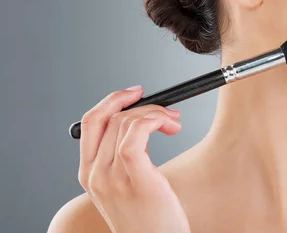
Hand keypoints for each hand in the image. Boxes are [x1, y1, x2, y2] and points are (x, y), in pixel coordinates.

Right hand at [77, 85, 189, 232]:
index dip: (113, 100)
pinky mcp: (135, 179)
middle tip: (167, 113)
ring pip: (126, 122)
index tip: (135, 93)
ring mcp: (112, 178)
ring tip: (174, 125)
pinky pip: (137, 134)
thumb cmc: (148, 217)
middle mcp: (95, 175)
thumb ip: (123, 157)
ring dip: (156, 113)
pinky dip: (153, 120)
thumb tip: (142, 120)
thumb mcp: (125, 185)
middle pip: (112, 117)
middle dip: (143, 105)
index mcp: (89, 174)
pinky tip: (168, 127)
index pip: (91, 121)